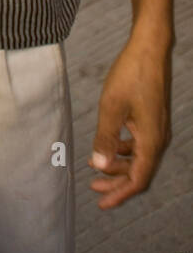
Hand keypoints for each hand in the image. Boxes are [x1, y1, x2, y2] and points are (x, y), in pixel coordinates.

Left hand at [89, 35, 171, 208]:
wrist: (149, 49)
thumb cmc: (131, 74)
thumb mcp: (111, 107)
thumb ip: (105, 138)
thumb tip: (100, 166)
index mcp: (151, 140)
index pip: (137, 179)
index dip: (119, 194)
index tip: (101, 204)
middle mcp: (158, 139)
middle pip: (139, 172)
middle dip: (116, 183)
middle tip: (93, 189)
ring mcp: (157, 129)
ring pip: (139, 158)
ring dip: (118, 165)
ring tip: (95, 166)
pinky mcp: (153, 119)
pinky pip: (140, 144)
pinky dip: (123, 149)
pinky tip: (108, 144)